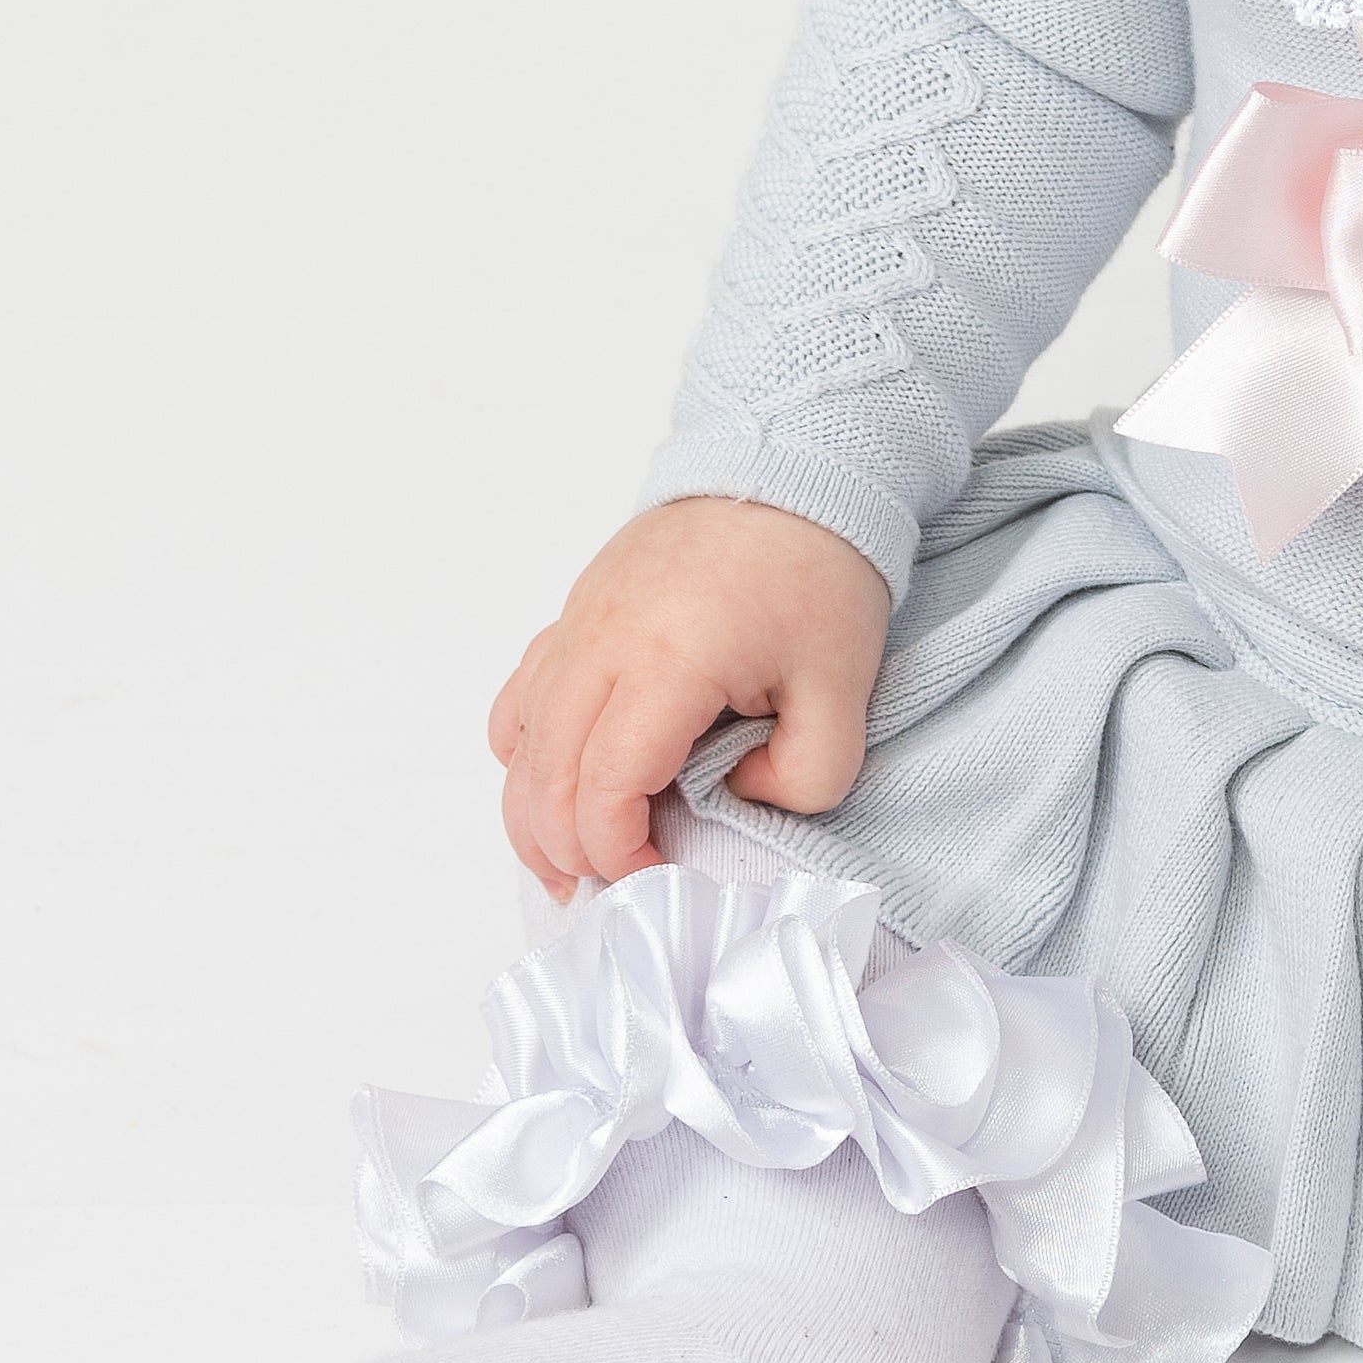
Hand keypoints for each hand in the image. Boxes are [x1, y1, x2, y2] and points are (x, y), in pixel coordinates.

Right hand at [488, 498, 890, 892]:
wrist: (791, 468)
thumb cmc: (820, 573)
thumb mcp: (844, 687)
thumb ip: (808, 774)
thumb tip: (736, 797)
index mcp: (666, 662)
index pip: (604, 786)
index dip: (618, 853)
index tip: (659, 880)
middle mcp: (599, 643)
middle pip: (545, 775)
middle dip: (568, 851)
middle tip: (609, 893)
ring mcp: (577, 624)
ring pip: (518, 741)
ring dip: (531, 813)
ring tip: (565, 864)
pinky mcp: (576, 613)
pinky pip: (521, 697)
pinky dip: (526, 754)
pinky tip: (556, 784)